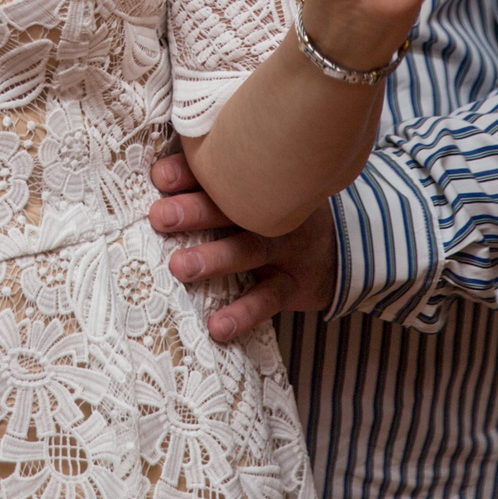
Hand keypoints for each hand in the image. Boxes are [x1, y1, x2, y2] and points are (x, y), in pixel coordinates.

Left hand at [149, 152, 334, 341]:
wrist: (340, 244)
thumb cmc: (273, 213)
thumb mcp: (252, 191)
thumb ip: (210, 181)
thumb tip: (157, 172)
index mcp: (251, 183)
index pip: (219, 172)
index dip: (189, 172)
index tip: (159, 177)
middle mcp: (268, 211)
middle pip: (230, 207)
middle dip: (193, 211)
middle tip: (160, 217)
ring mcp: (284, 247)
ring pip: (247, 250)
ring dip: (214, 259)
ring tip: (180, 268)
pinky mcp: (293, 283)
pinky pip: (268, 298)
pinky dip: (244, 313)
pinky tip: (217, 326)